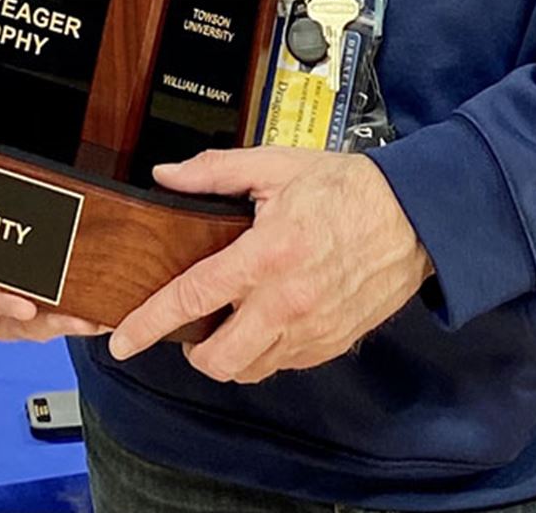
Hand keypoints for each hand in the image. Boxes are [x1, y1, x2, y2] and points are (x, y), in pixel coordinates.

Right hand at [0, 233, 106, 343]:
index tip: (24, 306)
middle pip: (8, 317)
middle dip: (36, 320)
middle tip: (60, 314)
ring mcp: (8, 305)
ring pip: (33, 324)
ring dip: (61, 324)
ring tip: (86, 321)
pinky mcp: (35, 305)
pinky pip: (54, 318)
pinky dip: (77, 319)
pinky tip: (99, 317)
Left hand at [107, 147, 432, 384]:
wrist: (413, 217)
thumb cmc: (347, 188)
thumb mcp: (277, 166)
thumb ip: (215, 172)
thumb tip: (167, 176)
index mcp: (268, 254)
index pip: (194, 298)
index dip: (151, 322)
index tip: (122, 340)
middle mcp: (287, 302)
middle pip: (219, 358)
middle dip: (193, 351)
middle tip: (192, 327)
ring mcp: (311, 330)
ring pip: (249, 370)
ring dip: (230, 354)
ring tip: (232, 321)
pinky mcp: (330, 345)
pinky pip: (283, 364)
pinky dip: (265, 351)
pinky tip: (268, 319)